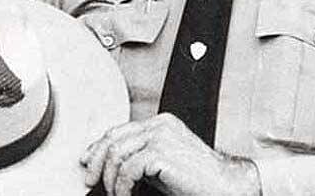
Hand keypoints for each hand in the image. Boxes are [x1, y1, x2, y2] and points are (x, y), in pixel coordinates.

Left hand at [80, 113, 260, 195]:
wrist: (226, 185)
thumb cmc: (198, 180)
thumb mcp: (162, 165)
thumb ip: (140, 158)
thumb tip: (111, 167)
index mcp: (160, 124)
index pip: (119, 130)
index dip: (98, 147)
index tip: (88, 163)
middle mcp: (159, 125)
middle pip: (112, 139)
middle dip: (97, 163)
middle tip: (91, 182)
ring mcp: (160, 136)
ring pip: (116, 154)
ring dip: (111, 179)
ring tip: (117, 194)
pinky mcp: (161, 152)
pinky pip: (127, 169)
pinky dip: (122, 187)